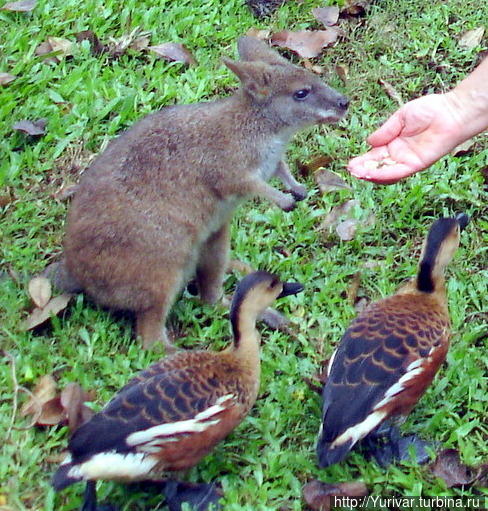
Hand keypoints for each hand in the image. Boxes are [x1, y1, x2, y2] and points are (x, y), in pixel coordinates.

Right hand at [347, 93, 466, 183]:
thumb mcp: (400, 118)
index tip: (351, 164)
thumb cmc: (429, 110)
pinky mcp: (417, 164)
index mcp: (393, 144)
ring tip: (358, 174)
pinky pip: (398, 172)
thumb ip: (385, 131)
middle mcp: (399, 155)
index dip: (363, 161)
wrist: (450, 112)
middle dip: (364, 170)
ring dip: (371, 175)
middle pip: (378, 167)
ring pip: (386, 173)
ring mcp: (407, 161)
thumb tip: (369, 142)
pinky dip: (385, 174)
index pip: (375, 157)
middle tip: (351, 171)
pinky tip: (373, 174)